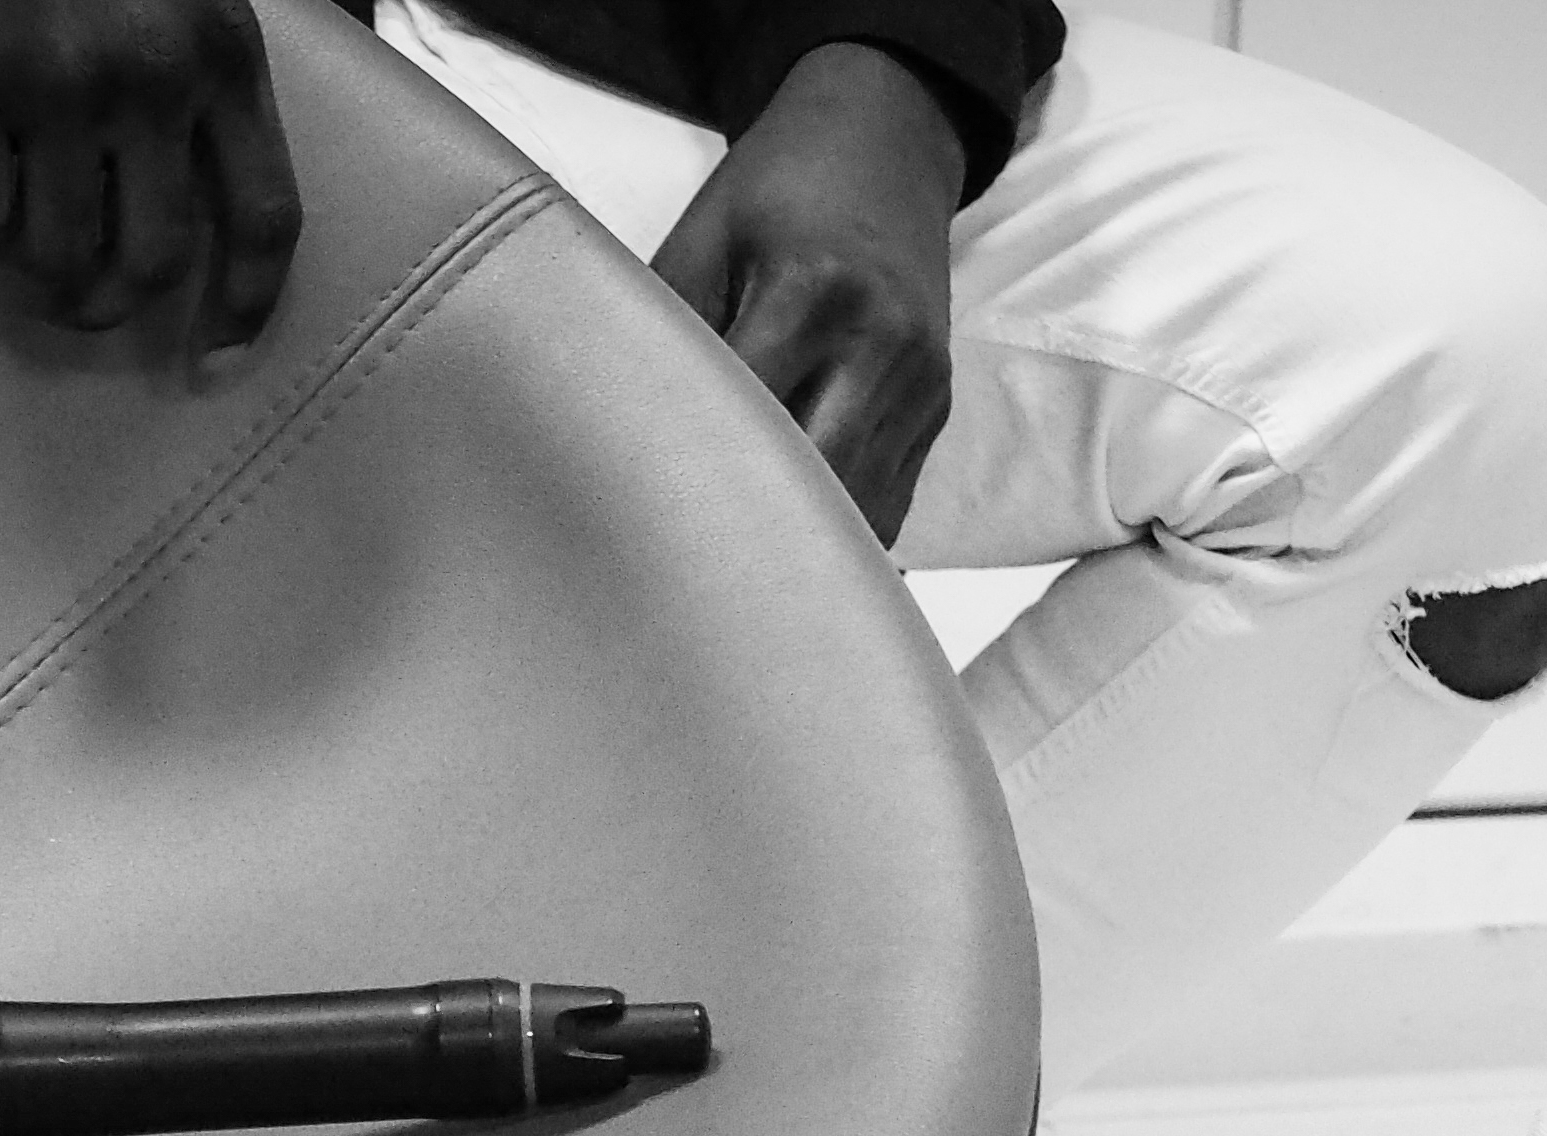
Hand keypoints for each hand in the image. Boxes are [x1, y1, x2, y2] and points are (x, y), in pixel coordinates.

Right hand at [0, 0, 305, 351]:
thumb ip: (210, 63)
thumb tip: (216, 171)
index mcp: (225, 54)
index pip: (266, 215)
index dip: (246, 301)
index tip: (217, 349)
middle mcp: (153, 81)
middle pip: (153, 259)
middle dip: (112, 304)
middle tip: (81, 304)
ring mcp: (58, 87)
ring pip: (56, 254)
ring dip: (32, 275)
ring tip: (15, 252)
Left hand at [650, 44, 963, 544]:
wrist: (883, 143)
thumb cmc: (773, 192)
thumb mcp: (699, 243)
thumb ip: (665, 340)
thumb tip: (609, 441)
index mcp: (812, 292)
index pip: (744, 420)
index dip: (689, 477)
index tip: (635, 519)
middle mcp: (883, 344)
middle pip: (812, 487)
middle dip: (747, 537)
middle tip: (676, 574)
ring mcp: (921, 383)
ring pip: (858, 516)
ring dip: (795, 551)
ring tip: (728, 582)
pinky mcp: (937, 410)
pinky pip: (887, 506)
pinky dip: (834, 534)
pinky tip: (784, 551)